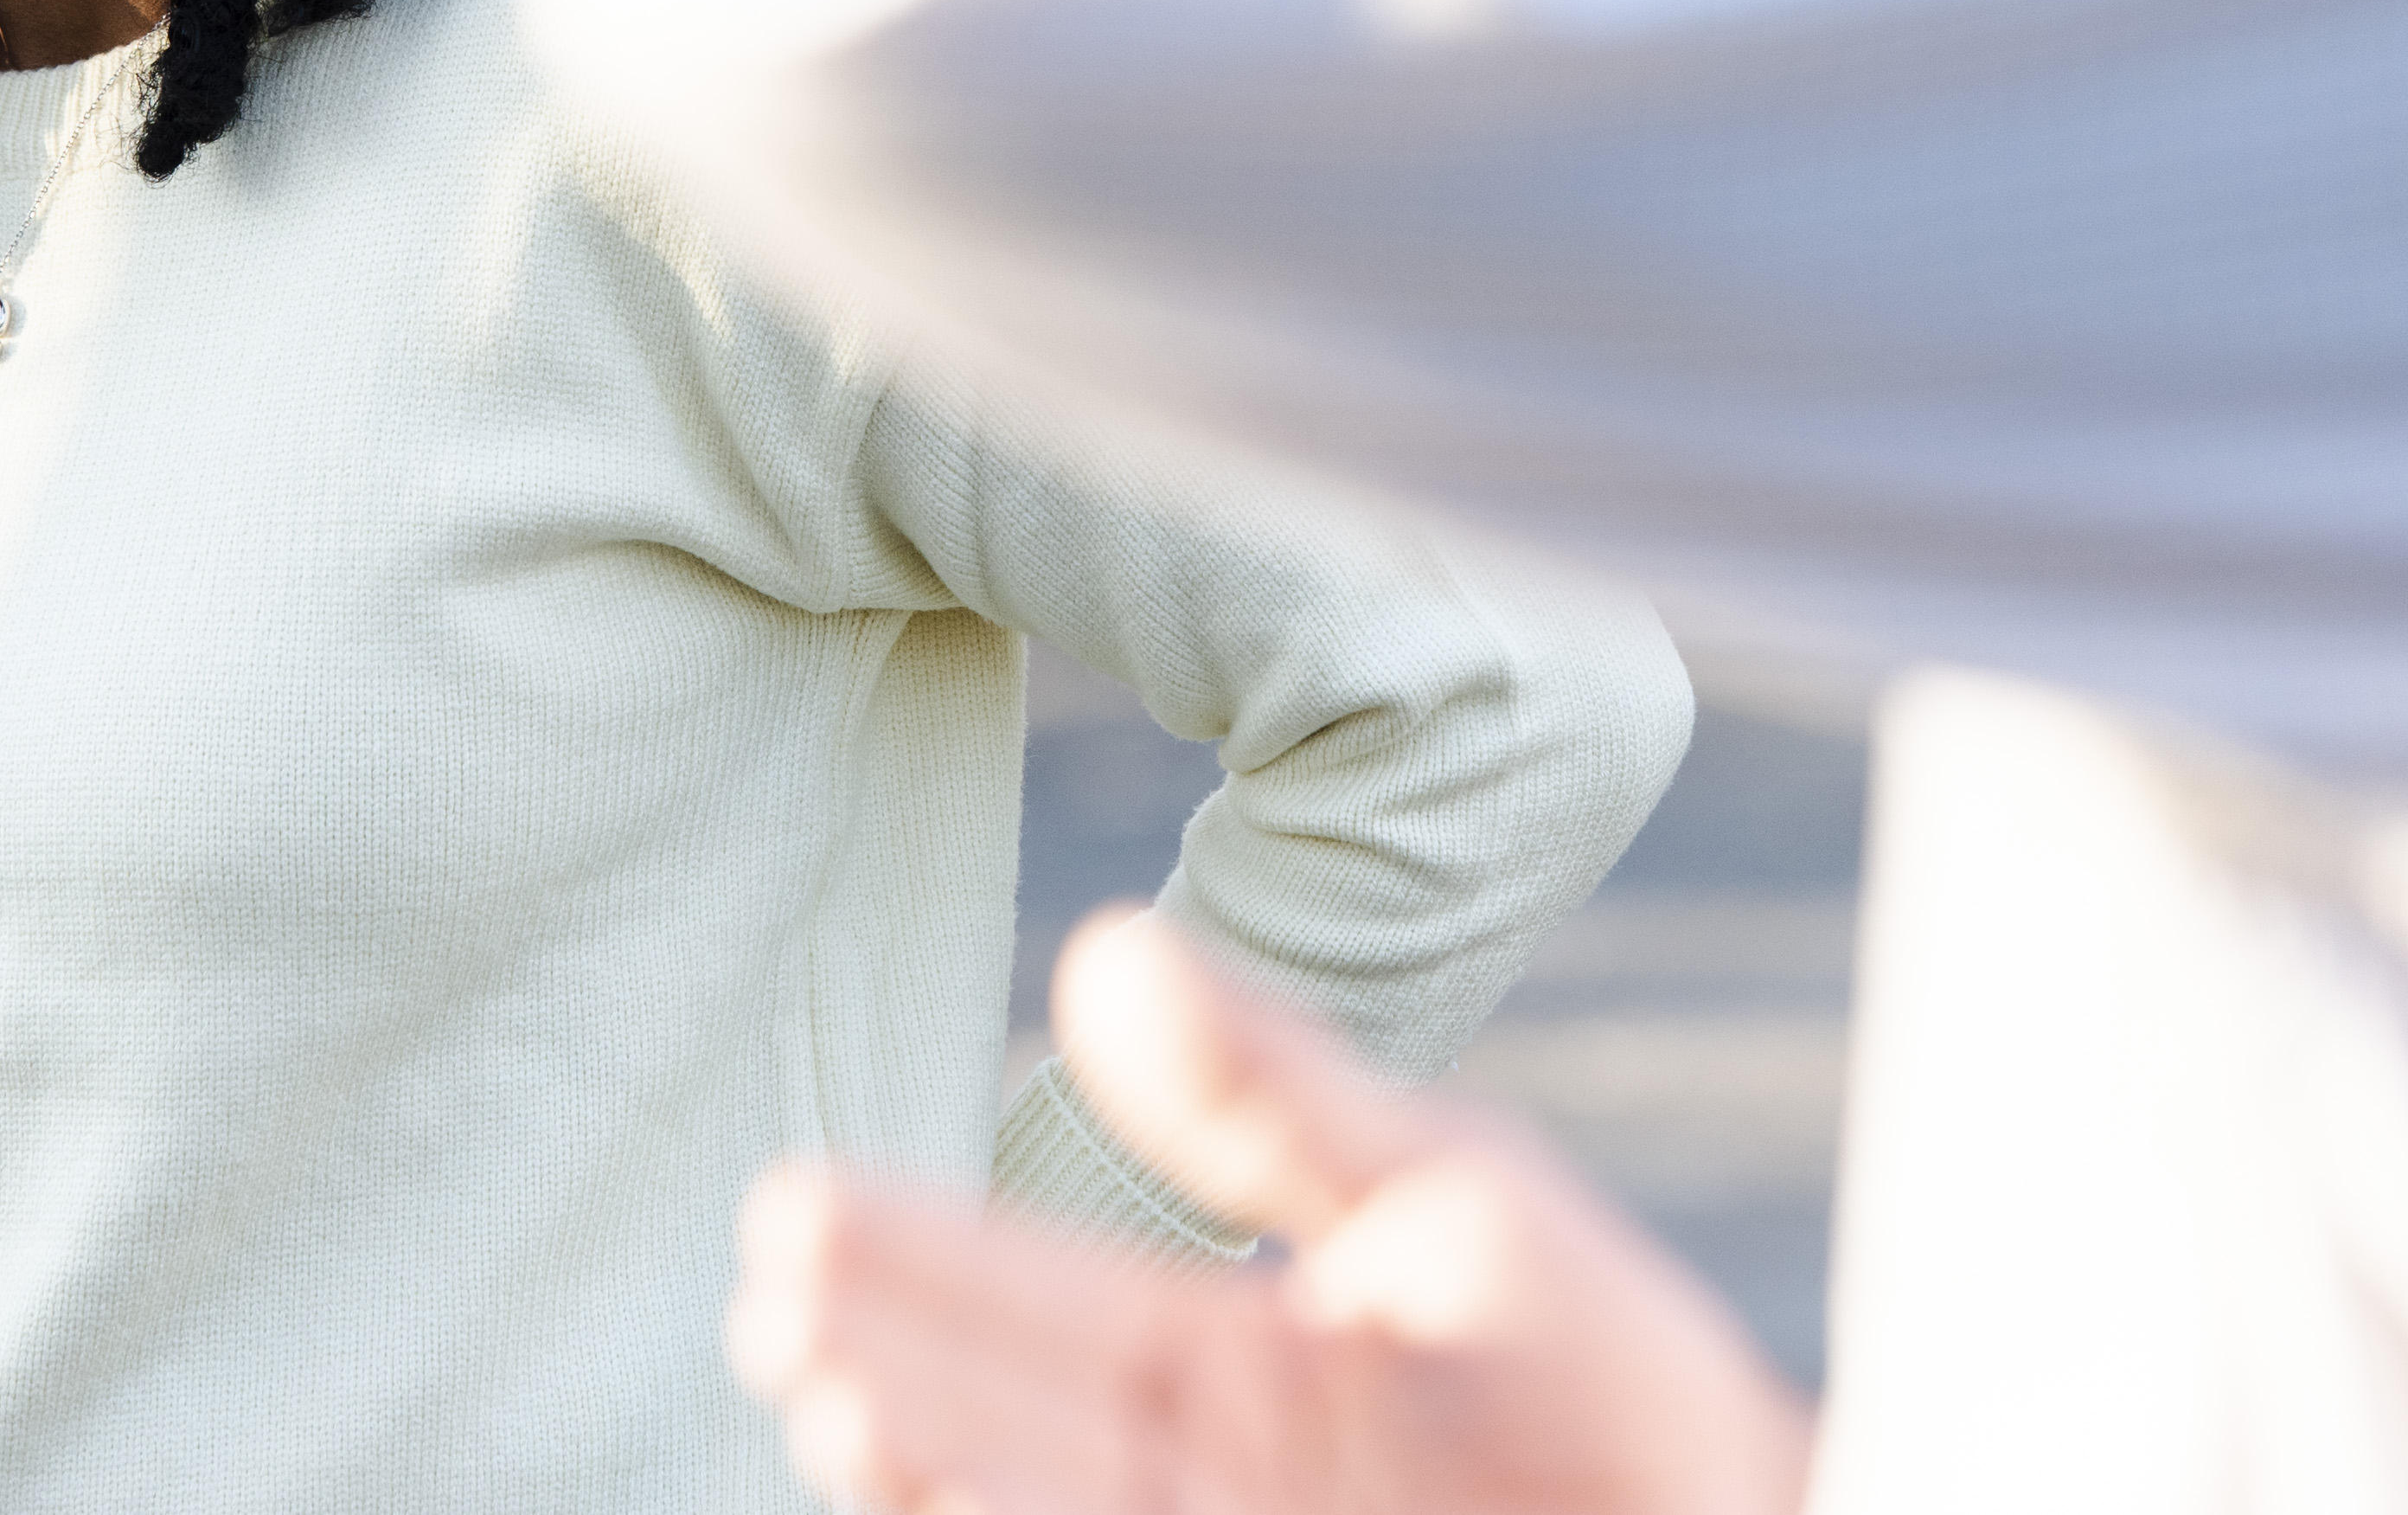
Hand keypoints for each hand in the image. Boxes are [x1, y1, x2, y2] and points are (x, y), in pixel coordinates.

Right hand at [729, 911, 1817, 1514]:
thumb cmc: (1636, 1388)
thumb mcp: (1457, 1199)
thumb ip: (1268, 1104)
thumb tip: (1099, 949)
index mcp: (1250, 1375)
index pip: (1054, 1314)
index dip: (926, 1269)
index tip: (794, 1211)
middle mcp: (1222, 1486)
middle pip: (1024, 1429)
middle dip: (896, 1367)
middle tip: (771, 1302)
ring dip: (938, 1472)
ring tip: (834, 1407)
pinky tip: (942, 1501)